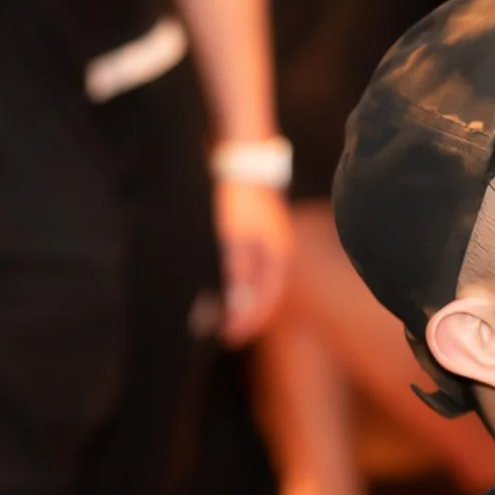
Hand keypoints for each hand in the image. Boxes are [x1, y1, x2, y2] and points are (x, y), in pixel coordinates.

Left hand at [213, 177, 291, 345]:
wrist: (242, 157)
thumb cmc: (238, 199)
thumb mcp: (234, 238)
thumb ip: (236, 272)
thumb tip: (236, 307)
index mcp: (277, 257)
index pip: (265, 301)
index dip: (247, 322)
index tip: (227, 336)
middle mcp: (277, 252)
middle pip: (263, 295)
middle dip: (243, 315)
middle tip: (221, 331)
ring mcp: (269, 242)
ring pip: (256, 282)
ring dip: (239, 300)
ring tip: (217, 314)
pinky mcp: (257, 233)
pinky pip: (250, 268)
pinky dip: (236, 282)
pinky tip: (220, 284)